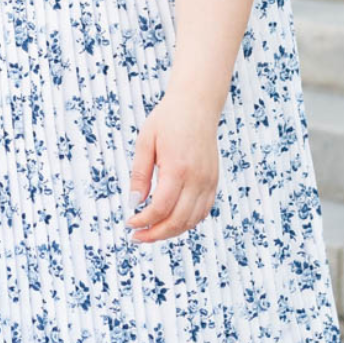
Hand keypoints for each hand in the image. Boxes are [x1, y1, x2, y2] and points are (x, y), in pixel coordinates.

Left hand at [124, 88, 220, 243]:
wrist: (197, 105)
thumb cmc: (168, 120)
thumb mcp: (145, 142)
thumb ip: (140, 174)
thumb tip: (133, 203)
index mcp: (178, 168)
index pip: (161, 207)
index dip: (144, 221)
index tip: (130, 223)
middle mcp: (198, 178)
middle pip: (178, 220)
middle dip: (155, 234)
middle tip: (137, 236)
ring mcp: (209, 181)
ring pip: (192, 220)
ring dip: (171, 232)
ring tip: (151, 233)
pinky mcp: (214, 182)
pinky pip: (202, 211)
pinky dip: (187, 223)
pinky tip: (170, 222)